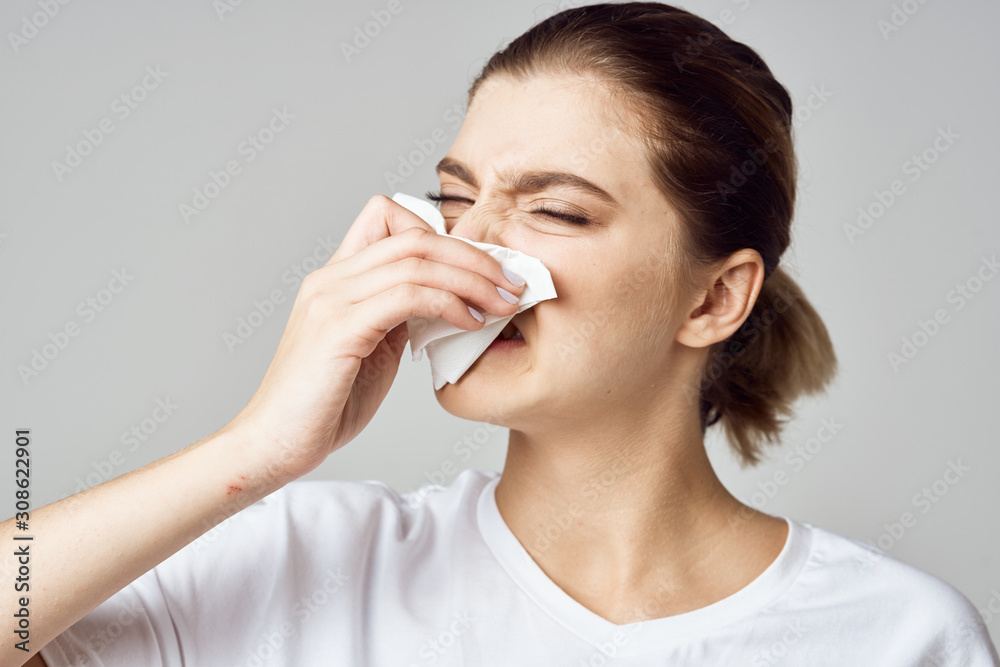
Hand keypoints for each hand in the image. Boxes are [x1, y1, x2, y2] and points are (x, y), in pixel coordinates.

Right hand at [223, 195, 524, 482]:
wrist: (273, 445)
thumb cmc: (323, 405)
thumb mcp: (371, 349)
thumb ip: (398, 317)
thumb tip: (445, 302)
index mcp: (337, 278)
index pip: (388, 218)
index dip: (442, 235)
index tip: (481, 270)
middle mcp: (331, 278)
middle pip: (415, 236)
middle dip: (474, 256)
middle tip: (513, 283)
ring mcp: (332, 299)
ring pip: (416, 259)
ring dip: (472, 279)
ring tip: (503, 304)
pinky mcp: (339, 328)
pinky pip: (407, 295)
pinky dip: (448, 303)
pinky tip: (469, 323)